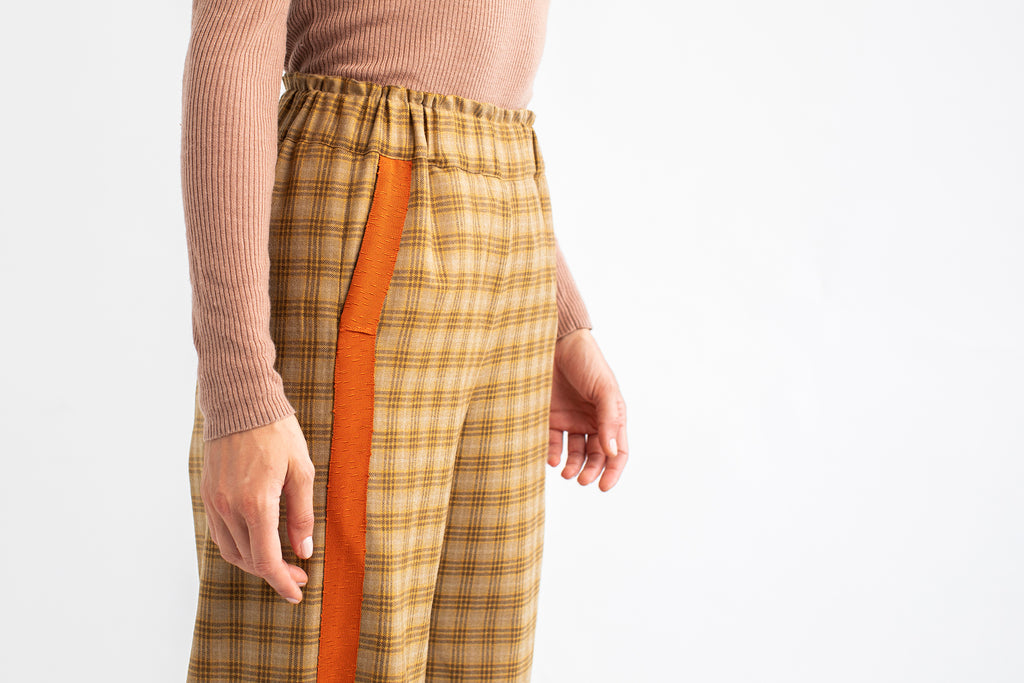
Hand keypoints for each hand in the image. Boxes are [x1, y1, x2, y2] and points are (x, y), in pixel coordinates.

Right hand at [200, 412, 315, 602]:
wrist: (240, 403)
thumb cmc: (277, 432)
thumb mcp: (302, 471)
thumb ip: (302, 515)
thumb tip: (302, 551)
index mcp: (256, 504)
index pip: (267, 560)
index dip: (283, 582)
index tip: (297, 592)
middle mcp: (230, 508)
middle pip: (248, 560)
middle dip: (273, 574)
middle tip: (297, 575)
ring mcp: (215, 502)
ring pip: (231, 550)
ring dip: (254, 563)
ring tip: (279, 562)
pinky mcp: (208, 494)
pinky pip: (220, 533)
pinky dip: (238, 546)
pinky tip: (257, 542)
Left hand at [548, 328, 628, 490]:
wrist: (554, 341)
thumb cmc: (586, 361)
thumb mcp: (603, 389)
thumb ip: (609, 420)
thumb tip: (612, 452)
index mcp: (612, 416)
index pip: (618, 451)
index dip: (613, 471)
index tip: (602, 486)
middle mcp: (592, 421)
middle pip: (596, 456)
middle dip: (591, 471)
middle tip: (581, 481)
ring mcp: (571, 419)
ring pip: (574, 453)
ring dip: (572, 466)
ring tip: (566, 473)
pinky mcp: (550, 416)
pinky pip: (551, 441)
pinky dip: (551, 453)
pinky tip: (551, 459)